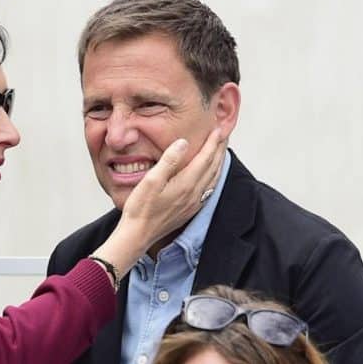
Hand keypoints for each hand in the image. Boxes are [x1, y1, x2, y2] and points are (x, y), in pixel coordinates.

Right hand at [121, 128, 225, 247]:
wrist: (138, 235)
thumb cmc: (140, 208)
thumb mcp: (150, 180)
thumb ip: (168, 160)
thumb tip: (183, 142)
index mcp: (185, 184)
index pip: (205, 158)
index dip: (212, 143)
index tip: (217, 129)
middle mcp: (194, 194)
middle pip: (213, 167)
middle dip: (219, 149)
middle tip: (224, 134)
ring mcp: (193, 203)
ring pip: (213, 178)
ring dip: (218, 162)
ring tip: (221, 150)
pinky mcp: (190, 210)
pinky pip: (208, 189)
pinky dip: (214, 177)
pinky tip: (211, 175)